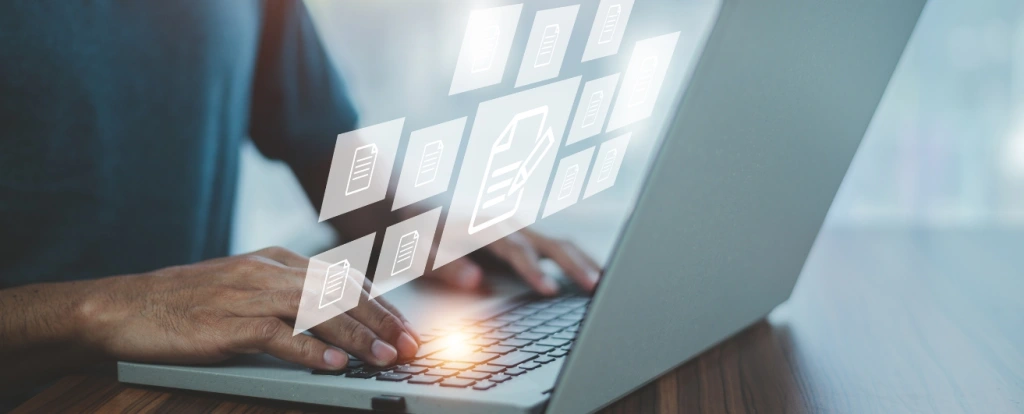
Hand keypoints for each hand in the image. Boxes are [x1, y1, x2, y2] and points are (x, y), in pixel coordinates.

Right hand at [75, 247, 418, 369]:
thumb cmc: (187, 302)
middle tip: (412, 345)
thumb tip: (335, 318)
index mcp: (277, 260)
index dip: (381, 304)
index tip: (406, 326)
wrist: (124, 305)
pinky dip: (310, 351)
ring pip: (318, 311)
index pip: (343, 278)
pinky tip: (336, 364)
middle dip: (383, 319)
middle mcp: (269, 272)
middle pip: (340, 293)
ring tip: (387, 356)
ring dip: (359, 335)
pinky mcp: (227, 323)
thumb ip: (288, 296)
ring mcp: (248, 295)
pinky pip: (278, 336)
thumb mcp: (246, 287)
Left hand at [427, 229, 600, 295]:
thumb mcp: (420, 252)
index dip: (534, 271)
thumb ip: (446, 266)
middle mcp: (507, 224)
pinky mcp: (522, 237)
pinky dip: (578, 259)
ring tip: (606, 283)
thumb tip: (475, 281)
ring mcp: (518, 229)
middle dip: (575, 265)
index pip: (516, 250)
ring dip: (584, 261)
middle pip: (549, 242)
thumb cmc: (415, 233)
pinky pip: (556, 247)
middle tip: (596, 287)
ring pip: (560, 242)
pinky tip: (593, 274)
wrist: (411, 207)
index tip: (550, 292)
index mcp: (483, 227)